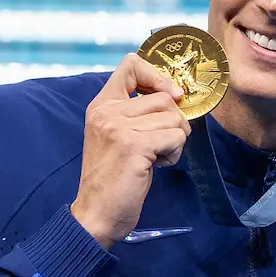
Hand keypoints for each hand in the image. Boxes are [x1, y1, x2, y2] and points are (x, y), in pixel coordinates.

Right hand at [70, 54, 190, 248]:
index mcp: (102, 105)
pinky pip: (175, 137)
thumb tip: (178, 95)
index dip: (158, 75)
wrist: (97, 212)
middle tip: (159, 145)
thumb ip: (139, 113)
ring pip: (174, 118)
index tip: (170, 94)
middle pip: (165, 97)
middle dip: (174, 122)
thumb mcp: (120, 136)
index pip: (130, 64)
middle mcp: (107, 111)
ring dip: (174, 140)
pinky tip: (155, 166)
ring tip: (154, 157)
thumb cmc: (115, 177)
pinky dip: (174, 153)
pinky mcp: (133, 144)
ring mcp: (118, 127)